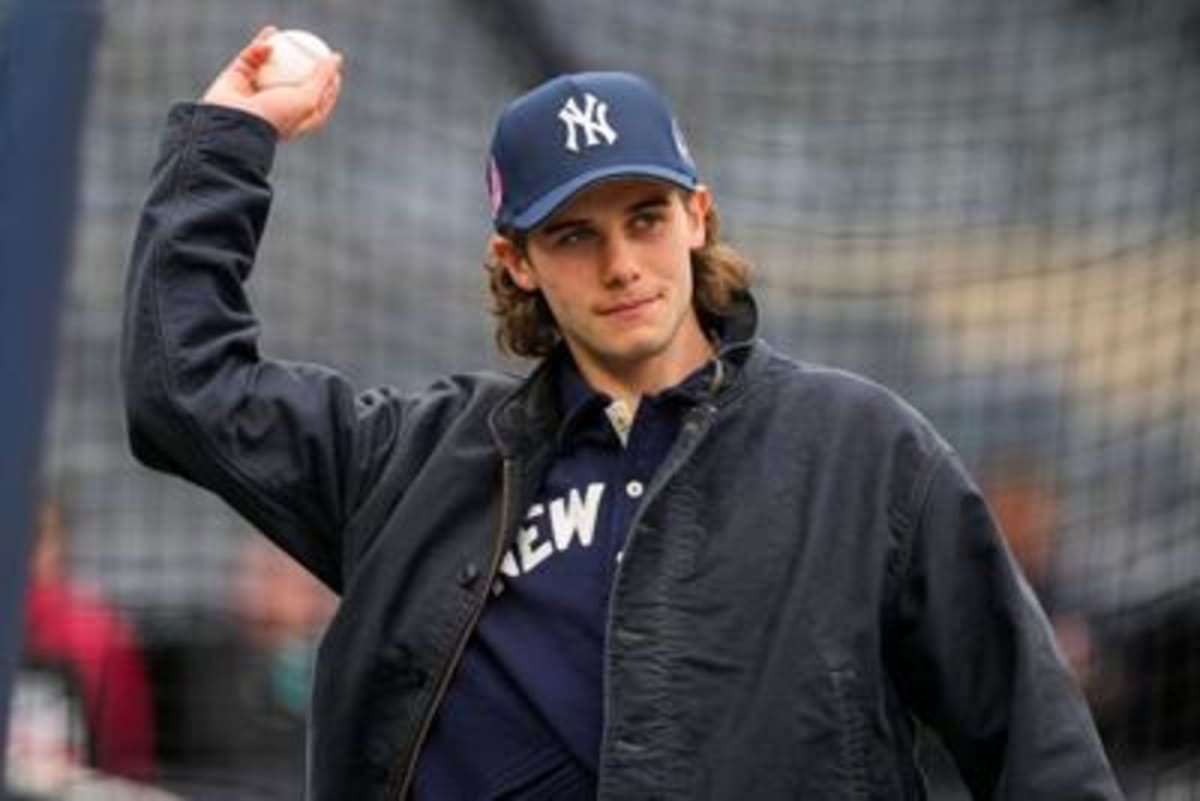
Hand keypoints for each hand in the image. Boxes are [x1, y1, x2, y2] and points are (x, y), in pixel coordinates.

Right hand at [200, 26, 343, 141]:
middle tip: (310, 45)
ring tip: (285, 34)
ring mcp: (254, 93)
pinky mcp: (236, 80)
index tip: (333, 62)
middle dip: (300, 62)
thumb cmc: (276, 116)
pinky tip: (269, 36)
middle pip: (292, 80)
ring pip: (268, 66)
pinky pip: (249, 59)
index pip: (318, 99)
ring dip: (276, 49)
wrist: (234, 124)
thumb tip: (337, 57)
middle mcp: (276, 107)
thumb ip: (322, 78)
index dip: (328, 81)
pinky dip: (258, 48)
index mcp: (296, 119)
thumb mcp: (308, 99)